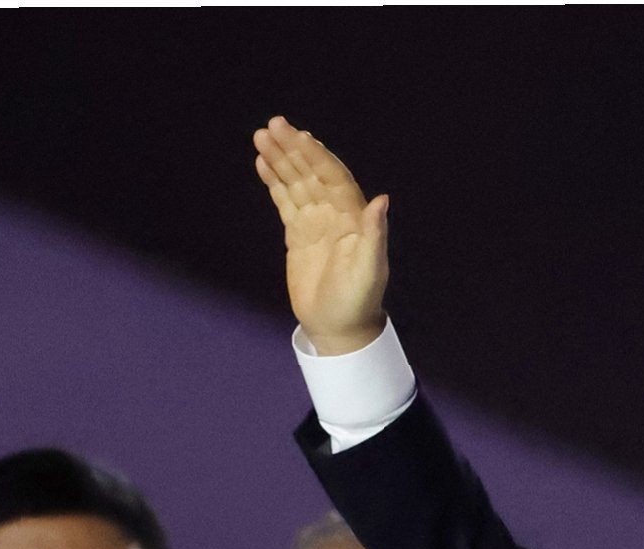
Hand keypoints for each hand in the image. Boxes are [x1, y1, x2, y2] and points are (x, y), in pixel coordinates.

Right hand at [253, 116, 388, 352]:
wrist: (339, 328)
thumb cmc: (357, 302)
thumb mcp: (368, 270)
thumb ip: (374, 234)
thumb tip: (382, 200)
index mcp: (353, 217)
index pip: (333, 177)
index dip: (316, 156)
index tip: (298, 136)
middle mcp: (334, 213)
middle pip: (311, 173)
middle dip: (293, 149)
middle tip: (272, 125)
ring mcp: (315, 221)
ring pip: (295, 182)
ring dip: (280, 159)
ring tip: (261, 137)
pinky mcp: (298, 233)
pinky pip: (285, 200)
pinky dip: (274, 181)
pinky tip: (262, 163)